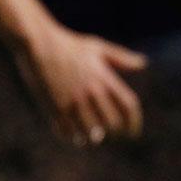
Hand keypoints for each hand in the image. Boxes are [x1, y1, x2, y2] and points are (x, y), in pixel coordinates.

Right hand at [17, 23, 146, 145]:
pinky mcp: (55, 107)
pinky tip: (73, 134)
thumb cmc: (69, 45)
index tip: (133, 133)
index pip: (129, 106)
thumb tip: (143, 63)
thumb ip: (121, 58)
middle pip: (113, 123)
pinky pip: (68, 133)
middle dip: (115, 134)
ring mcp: (73, 101)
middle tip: (111, 136)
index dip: (135, 123)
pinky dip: (73, 137)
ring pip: (92, 133)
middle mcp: (92, 91)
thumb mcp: (97, 47)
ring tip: (91, 137)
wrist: (38, 43)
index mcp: (104, 78)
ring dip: (93, 138)